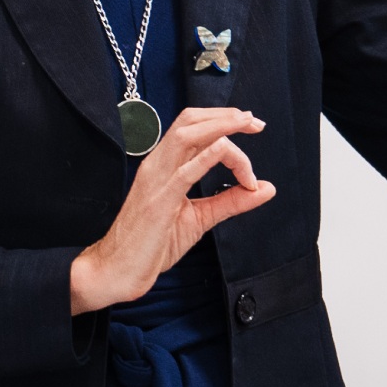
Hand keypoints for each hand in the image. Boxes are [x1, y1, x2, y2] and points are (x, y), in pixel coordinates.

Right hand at [70, 107, 278, 313]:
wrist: (118, 269)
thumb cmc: (151, 244)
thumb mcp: (200, 218)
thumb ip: (231, 201)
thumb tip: (267, 188)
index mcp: (164, 166)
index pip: (195, 129)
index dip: (226, 124)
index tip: (253, 134)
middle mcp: (158, 165)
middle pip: (190, 122)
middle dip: (226, 116)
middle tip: (256, 122)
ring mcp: (156, 180)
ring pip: (186, 136)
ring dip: (220, 127)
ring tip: (246, 126)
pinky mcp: (159, 202)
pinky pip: (183, 172)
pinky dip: (206, 157)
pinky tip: (225, 149)